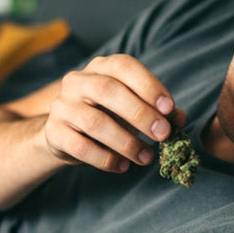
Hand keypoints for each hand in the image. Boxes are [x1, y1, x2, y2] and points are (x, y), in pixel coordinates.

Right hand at [43, 54, 185, 172]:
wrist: (66, 135)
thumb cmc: (107, 116)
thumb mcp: (132, 108)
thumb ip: (157, 111)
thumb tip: (180, 119)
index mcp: (100, 68)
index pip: (123, 66)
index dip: (148, 85)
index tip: (169, 109)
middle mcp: (77, 81)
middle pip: (107, 91)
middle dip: (140, 114)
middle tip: (163, 135)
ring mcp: (62, 106)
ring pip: (94, 122)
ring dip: (126, 142)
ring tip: (146, 157)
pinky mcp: (54, 133)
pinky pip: (81, 147)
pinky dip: (106, 159)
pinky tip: (123, 166)